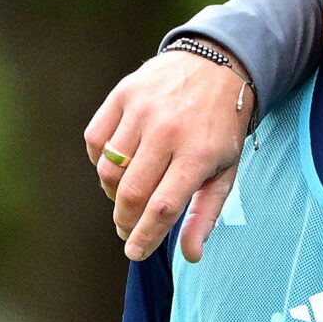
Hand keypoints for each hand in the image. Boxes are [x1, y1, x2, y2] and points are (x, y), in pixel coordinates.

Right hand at [84, 44, 252, 263]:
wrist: (217, 66)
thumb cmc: (221, 128)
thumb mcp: (226, 171)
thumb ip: (206, 215)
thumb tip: (192, 256)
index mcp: (198, 154)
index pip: (163, 207)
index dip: (145, 236)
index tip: (135, 253)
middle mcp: (168, 131)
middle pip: (130, 193)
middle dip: (125, 221)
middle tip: (128, 230)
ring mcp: (142, 110)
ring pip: (108, 169)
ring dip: (113, 193)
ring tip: (128, 197)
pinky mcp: (123, 94)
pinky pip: (96, 140)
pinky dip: (100, 161)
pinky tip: (118, 165)